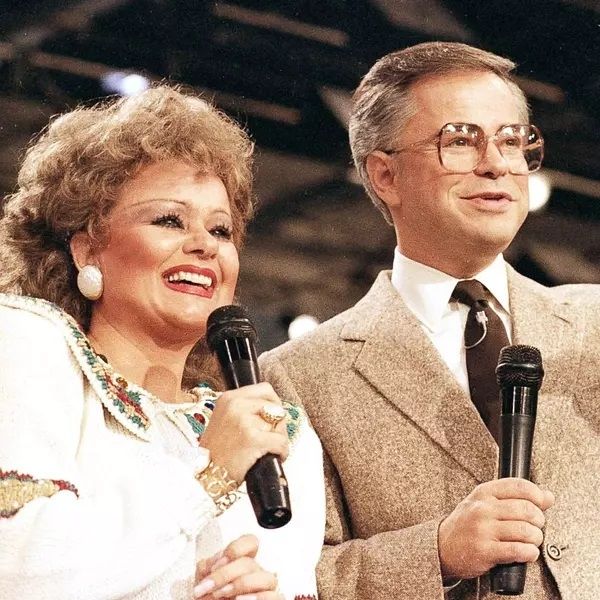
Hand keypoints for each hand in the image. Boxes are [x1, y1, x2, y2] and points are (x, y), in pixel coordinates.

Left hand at [194, 534, 282, 599]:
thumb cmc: (210, 598)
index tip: (216, 564)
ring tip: (220, 595)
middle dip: (225, 574)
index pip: (250, 542)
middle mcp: (256, 574)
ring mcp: (265, 589)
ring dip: (241, 585)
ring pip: (267, 578)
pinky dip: (258, 597)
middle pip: (250, 563)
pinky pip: (275, 597)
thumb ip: (207, 567)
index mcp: (241, 563)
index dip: (236, 548)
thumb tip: (213, 563)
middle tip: (208, 586)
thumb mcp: (204, 580)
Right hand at [199, 382, 288, 483]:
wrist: (207, 476)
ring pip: (280, 424)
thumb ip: (245, 410)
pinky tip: (272, 456)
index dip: (272, 404)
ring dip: (279, 438)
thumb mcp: (224, 419)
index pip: (265, 389)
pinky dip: (282, 452)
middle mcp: (235, 405)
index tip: (272, 418)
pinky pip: (281, 442)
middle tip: (270, 436)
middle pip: (275, 406)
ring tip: (266, 448)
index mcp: (228, 398)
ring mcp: (244, 421)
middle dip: (278, 422)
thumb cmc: (217, 452)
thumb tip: (274, 409)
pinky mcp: (253, 439)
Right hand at [438, 478, 554, 580]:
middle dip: (539, 520)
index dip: (537, 495)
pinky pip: (518, 550)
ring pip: (525, 531)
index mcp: (483, 492)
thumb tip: (549, 496)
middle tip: (536, 526)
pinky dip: (530, 553)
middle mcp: (482, 508)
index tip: (542, 504)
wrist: (442, 547)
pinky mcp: (485, 550)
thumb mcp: (486, 504)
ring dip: (535, 539)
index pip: (519, 486)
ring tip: (531, 541)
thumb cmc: (468, 525)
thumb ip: (515, 498)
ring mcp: (482, 529)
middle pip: (527, 509)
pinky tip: (527, 552)